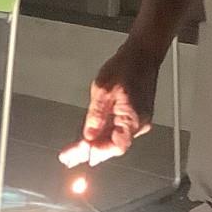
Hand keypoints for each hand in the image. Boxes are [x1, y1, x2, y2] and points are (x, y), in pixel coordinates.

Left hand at [80, 40, 159, 159]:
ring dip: (95, 144)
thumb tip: (88, 136)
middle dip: (91, 151)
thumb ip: (95, 116)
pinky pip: (117, 130)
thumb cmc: (126, 66)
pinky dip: (103, 134)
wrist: (142, 54)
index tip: (78, 156)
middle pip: (113, 145)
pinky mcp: (134, 115)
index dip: (96, 153)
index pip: (115, 146)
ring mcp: (138, 120)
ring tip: (74, 150)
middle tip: (69, 157)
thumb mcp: (102, 90)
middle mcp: (139, 123)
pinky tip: (89, 136)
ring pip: (114, 138)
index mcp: (133, 119)